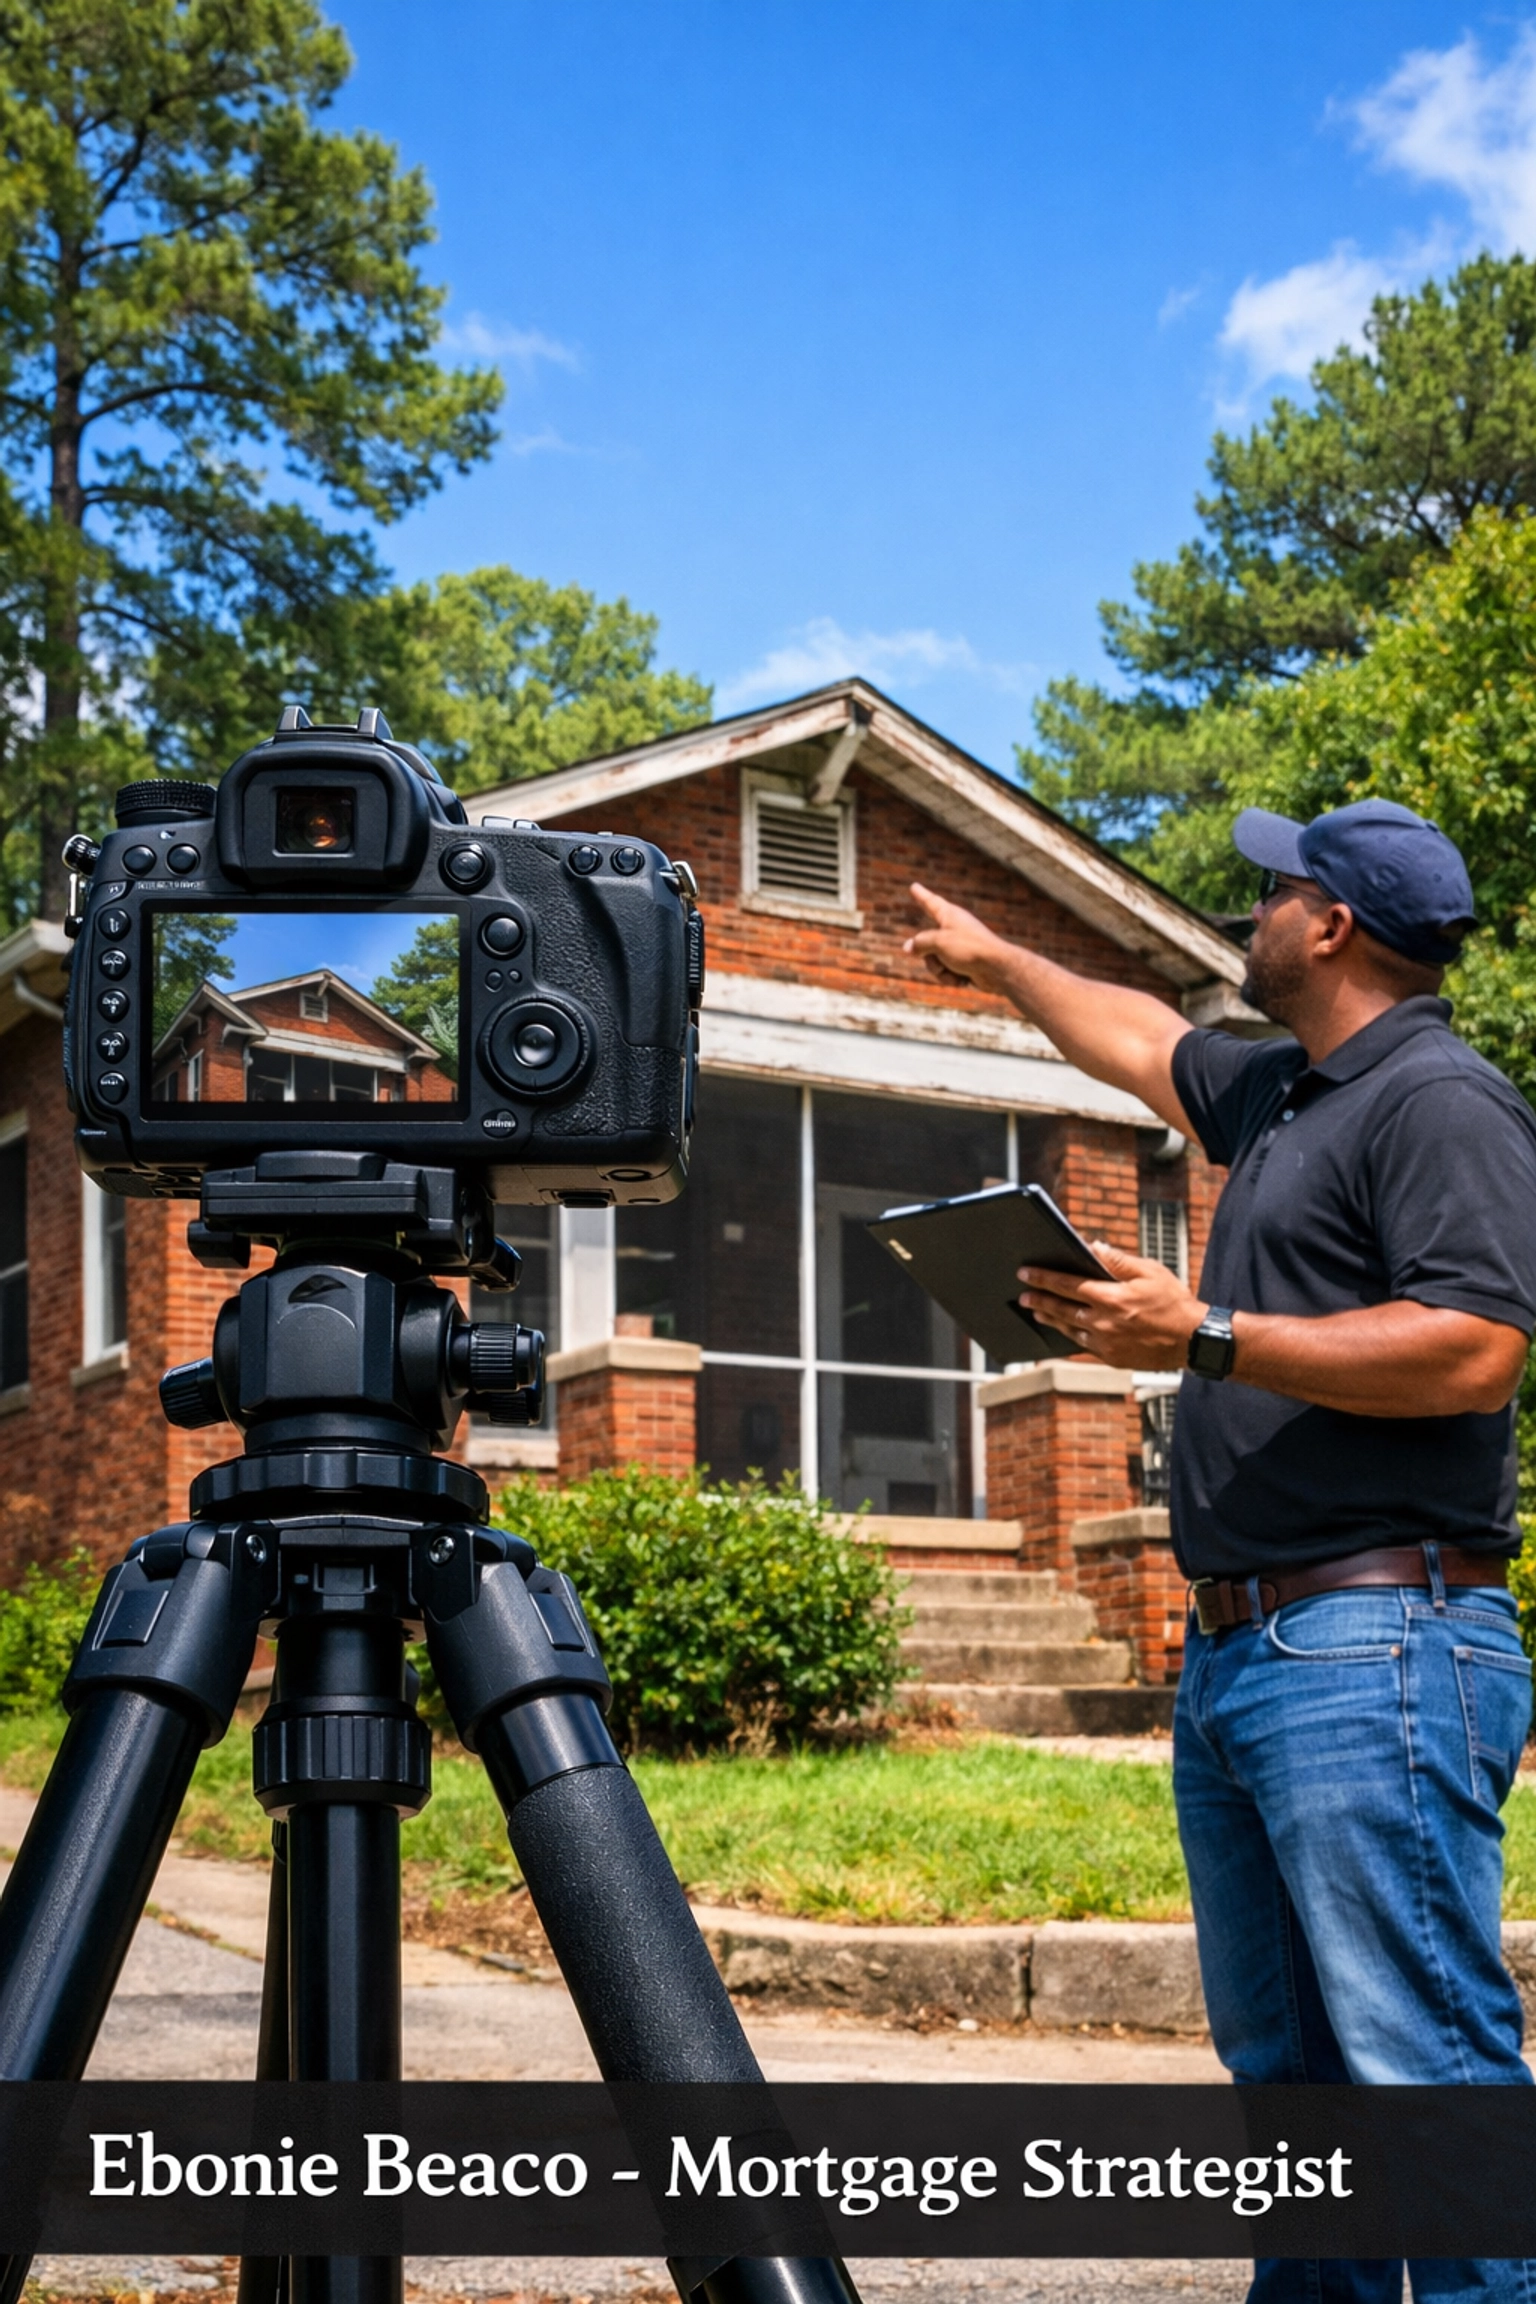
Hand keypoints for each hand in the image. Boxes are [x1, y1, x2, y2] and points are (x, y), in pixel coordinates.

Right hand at [904, 883, 1018, 993]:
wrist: (997, 969)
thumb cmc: (969, 949)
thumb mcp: (938, 942)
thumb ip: (920, 943)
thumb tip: (909, 948)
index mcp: (949, 915)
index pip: (930, 902)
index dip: (920, 895)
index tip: (914, 886)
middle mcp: (954, 928)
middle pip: (926, 942)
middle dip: (928, 956)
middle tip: (938, 957)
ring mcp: (959, 947)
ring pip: (934, 960)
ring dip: (939, 970)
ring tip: (954, 969)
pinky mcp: (965, 963)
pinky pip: (946, 972)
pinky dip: (951, 978)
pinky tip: (963, 979)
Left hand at [1019, 1242, 1206, 1371]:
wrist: (1193, 1340)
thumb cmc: (1174, 1301)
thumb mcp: (1150, 1272)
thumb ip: (1118, 1260)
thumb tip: (1093, 1246)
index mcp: (1110, 1297)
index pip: (1066, 1284)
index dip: (1043, 1278)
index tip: (1025, 1273)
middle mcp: (1102, 1322)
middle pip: (1061, 1309)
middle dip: (1039, 1301)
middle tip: (1022, 1296)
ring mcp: (1106, 1343)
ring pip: (1070, 1330)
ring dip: (1051, 1320)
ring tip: (1038, 1314)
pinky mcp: (1112, 1358)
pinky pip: (1084, 1346)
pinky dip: (1072, 1336)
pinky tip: (1066, 1331)